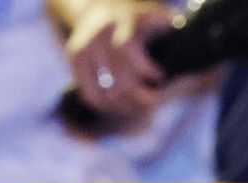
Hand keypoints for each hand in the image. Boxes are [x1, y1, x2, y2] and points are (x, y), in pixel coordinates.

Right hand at [65, 0, 173, 123]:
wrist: (96, 9)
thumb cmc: (131, 16)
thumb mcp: (147, 14)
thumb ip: (159, 20)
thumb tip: (172, 21)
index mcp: (118, 23)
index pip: (124, 49)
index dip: (143, 68)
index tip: (159, 77)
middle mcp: (98, 36)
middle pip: (116, 80)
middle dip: (138, 97)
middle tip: (152, 102)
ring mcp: (84, 49)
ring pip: (103, 93)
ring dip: (123, 107)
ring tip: (137, 108)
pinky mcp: (75, 61)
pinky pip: (88, 94)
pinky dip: (104, 106)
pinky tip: (118, 107)